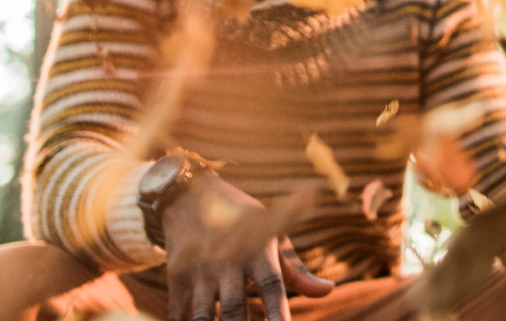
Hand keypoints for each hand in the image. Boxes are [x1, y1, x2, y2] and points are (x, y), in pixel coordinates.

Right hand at [160, 174, 333, 320]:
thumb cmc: (242, 222)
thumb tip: (329, 290)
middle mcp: (228, 261)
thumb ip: (296, 270)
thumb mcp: (271, 234)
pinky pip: (178, 313)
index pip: (271, 285)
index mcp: (257, 249)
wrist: (189, 196)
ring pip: (205, 316)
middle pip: (235, 308)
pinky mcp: (177, 278)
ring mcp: (199, 270)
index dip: (278, 313)